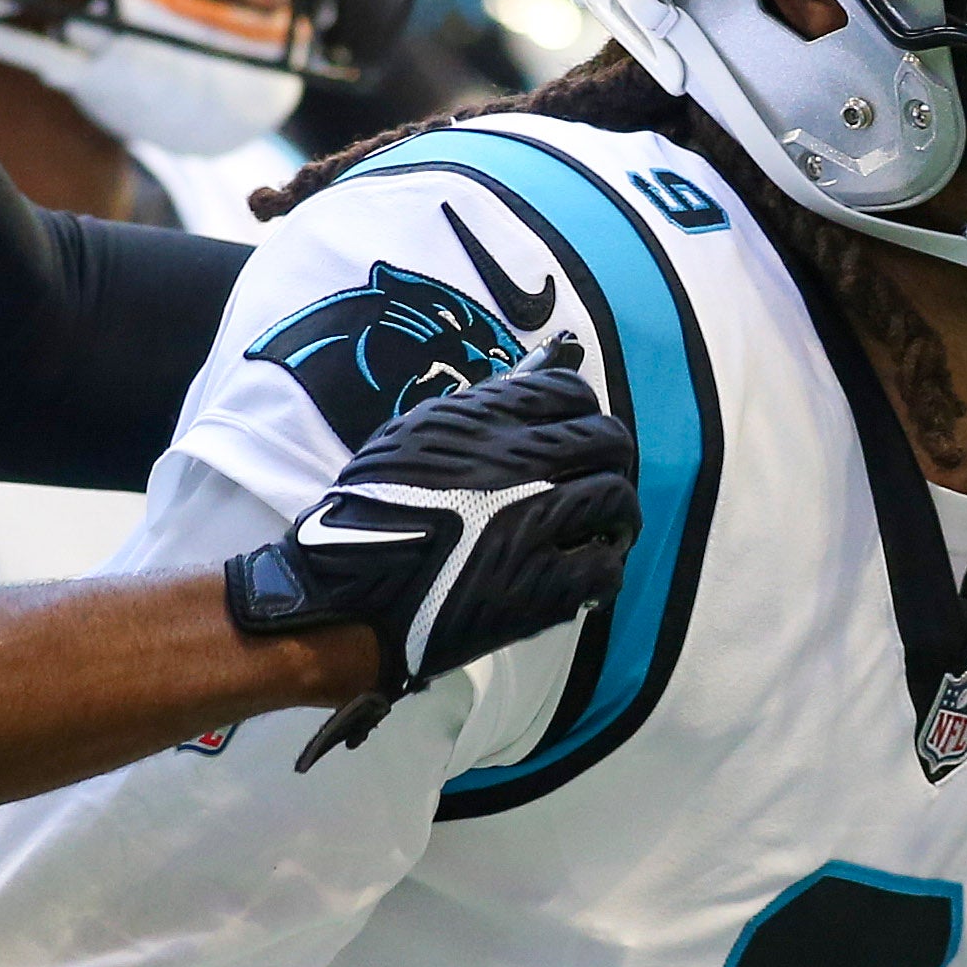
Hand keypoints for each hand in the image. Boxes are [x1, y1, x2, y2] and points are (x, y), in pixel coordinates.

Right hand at [225, 349, 635, 759]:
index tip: (578, 437)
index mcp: (486, 419)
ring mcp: (537, 523)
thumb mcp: (414, 435)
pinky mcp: (543, 586)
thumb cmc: (371, 512)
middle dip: (610, 460)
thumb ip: (479, 409)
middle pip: (610, 441)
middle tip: (596, 484)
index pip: (573, 394)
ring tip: (602, 532)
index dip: (585, 414)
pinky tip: (585, 574)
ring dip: (616, 515)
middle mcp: (521, 461)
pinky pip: (606, 567)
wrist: (348, 594)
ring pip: (618, 500)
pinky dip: (604, 568)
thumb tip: (541, 372)